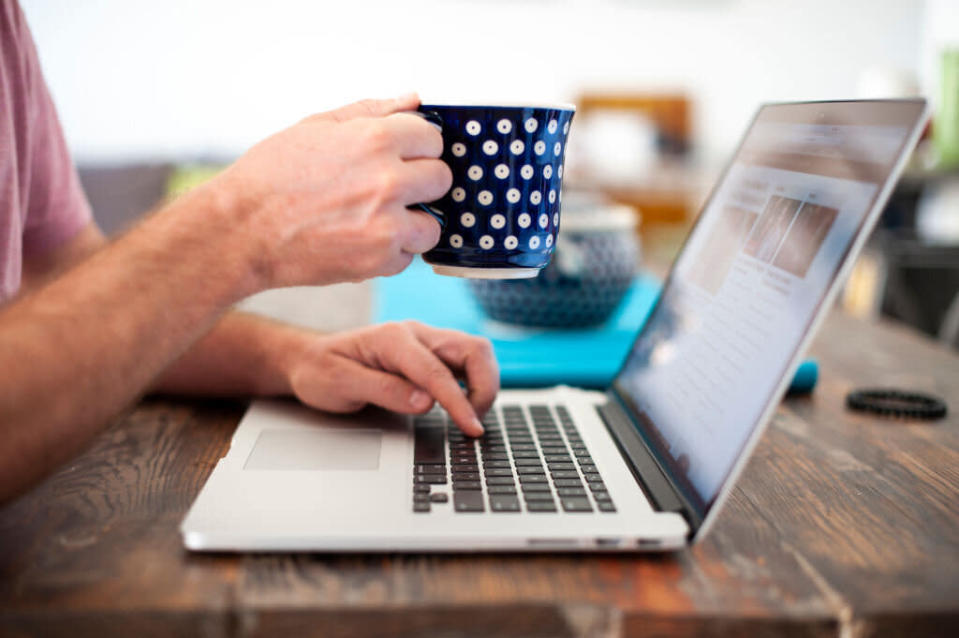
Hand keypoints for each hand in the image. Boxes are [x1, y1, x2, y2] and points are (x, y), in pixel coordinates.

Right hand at [211, 94, 451, 288]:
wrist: (241, 231)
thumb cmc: (271, 177)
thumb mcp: (317, 127)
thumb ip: (372, 111)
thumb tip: (413, 99)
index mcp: (376, 140)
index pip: (433, 137)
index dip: (417, 146)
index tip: (403, 155)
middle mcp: (388, 181)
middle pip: (442, 179)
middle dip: (421, 182)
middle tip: (391, 188)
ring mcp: (386, 224)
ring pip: (433, 224)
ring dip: (412, 223)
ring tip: (377, 219)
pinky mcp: (378, 261)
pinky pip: (407, 257)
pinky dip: (390, 253)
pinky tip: (360, 241)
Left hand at [287, 322, 497, 435]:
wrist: (310, 360)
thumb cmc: (320, 370)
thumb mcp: (339, 384)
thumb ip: (384, 390)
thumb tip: (426, 402)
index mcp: (393, 338)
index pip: (437, 371)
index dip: (458, 402)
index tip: (471, 427)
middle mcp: (416, 334)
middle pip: (473, 349)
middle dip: (485, 386)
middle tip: (473, 422)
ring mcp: (426, 342)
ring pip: (476, 354)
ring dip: (483, 385)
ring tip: (469, 416)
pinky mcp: (431, 354)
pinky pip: (466, 363)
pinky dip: (475, 384)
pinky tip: (464, 405)